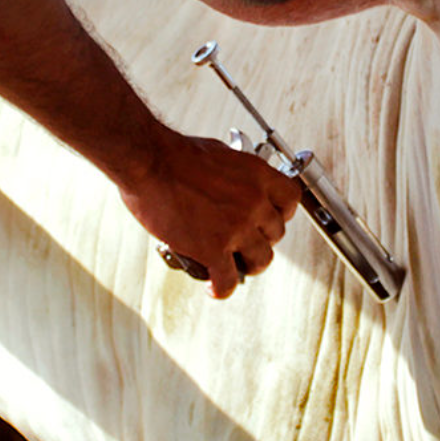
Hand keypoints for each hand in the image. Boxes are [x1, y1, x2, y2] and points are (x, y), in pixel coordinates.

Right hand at [120, 130, 298, 298]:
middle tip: (247, 242)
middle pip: (276, 233)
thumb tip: (234, 183)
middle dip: (262, 239)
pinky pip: (228, 280)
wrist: (149, 163)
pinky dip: (221, 288)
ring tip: (236, 268)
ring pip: (261, 259)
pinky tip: (214, 288)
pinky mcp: (213, 249)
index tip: (271, 218)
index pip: (290, 200)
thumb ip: (235, 173)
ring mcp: (236, 227)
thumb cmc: (174, 154)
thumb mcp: (219, 153)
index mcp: (257, 176)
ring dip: (249, 266)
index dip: (282, 213)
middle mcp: (253, 202)